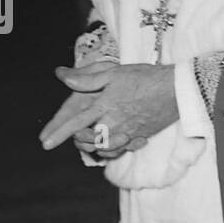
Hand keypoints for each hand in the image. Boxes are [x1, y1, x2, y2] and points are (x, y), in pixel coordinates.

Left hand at [39, 62, 178, 152]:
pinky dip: (112, 149)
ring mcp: (128, 133)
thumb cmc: (145, 77)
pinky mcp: (141, 137)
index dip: (58, 133)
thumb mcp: (114, 72)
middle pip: (87, 141)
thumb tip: (63, 76)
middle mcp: (114, 124)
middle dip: (77, 140)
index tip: (45, 143)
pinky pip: (121, 150)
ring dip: (93, 146)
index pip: (75, 123)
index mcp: (105, 106)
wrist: (178, 90)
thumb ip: (87, 78)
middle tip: (74, 134)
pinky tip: (112, 142)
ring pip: (103, 149)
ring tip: (90, 139)